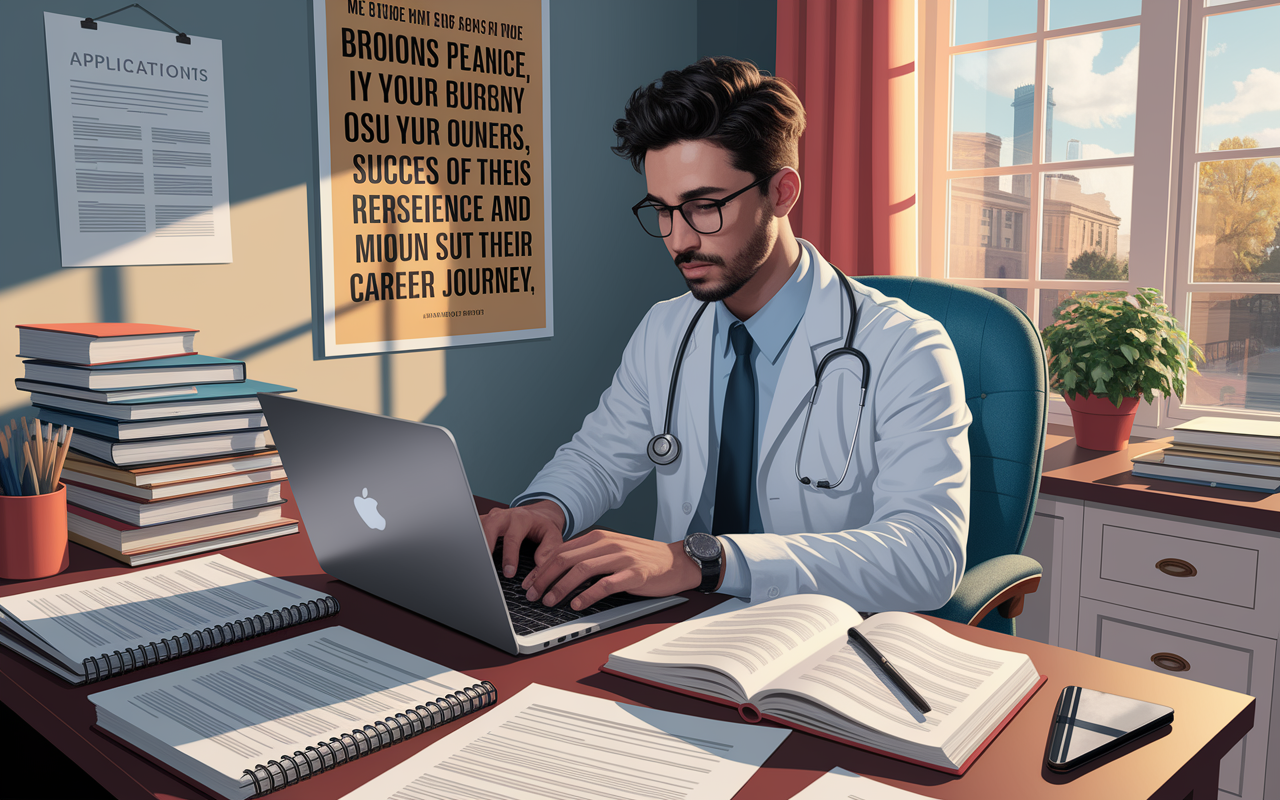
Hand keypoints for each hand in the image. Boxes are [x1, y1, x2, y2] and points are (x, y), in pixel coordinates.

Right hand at [479, 500, 565, 578]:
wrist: (537, 513)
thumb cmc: (543, 526)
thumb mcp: (553, 534)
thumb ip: (549, 549)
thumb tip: (540, 565)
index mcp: (521, 518)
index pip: (512, 538)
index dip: (509, 556)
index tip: (509, 573)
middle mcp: (504, 515)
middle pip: (489, 527)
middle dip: (486, 545)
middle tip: (487, 566)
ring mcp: (492, 517)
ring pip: (480, 527)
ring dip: (479, 543)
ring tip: (480, 562)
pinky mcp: (485, 521)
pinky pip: (476, 529)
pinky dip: (477, 541)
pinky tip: (478, 553)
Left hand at [521, 530, 702, 609]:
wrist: (676, 562)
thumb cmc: (643, 559)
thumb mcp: (612, 551)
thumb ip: (588, 556)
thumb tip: (558, 571)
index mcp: (599, 538)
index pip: (561, 550)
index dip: (541, 567)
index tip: (528, 583)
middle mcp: (608, 544)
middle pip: (566, 558)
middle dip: (544, 577)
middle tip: (531, 594)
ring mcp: (622, 558)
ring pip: (582, 570)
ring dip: (561, 587)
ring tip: (549, 601)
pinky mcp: (634, 574)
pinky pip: (606, 584)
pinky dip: (588, 595)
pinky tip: (577, 605)